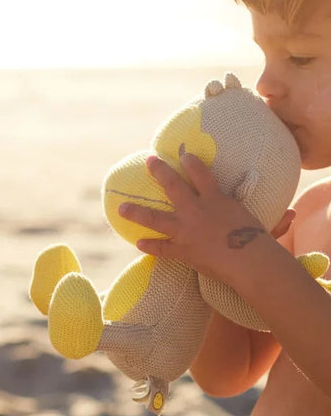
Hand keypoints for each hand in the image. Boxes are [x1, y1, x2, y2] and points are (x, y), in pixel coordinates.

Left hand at [118, 153, 273, 282]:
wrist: (248, 262)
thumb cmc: (260, 243)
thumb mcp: (264, 225)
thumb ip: (273, 220)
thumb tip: (293, 215)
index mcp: (217, 199)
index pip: (201, 173)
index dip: (191, 162)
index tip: (182, 153)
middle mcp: (197, 210)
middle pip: (172, 186)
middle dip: (159, 172)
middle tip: (148, 161)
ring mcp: (186, 230)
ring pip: (155, 217)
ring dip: (137, 212)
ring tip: (121, 208)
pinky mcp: (181, 250)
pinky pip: (161, 247)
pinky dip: (150, 245)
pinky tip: (138, 243)